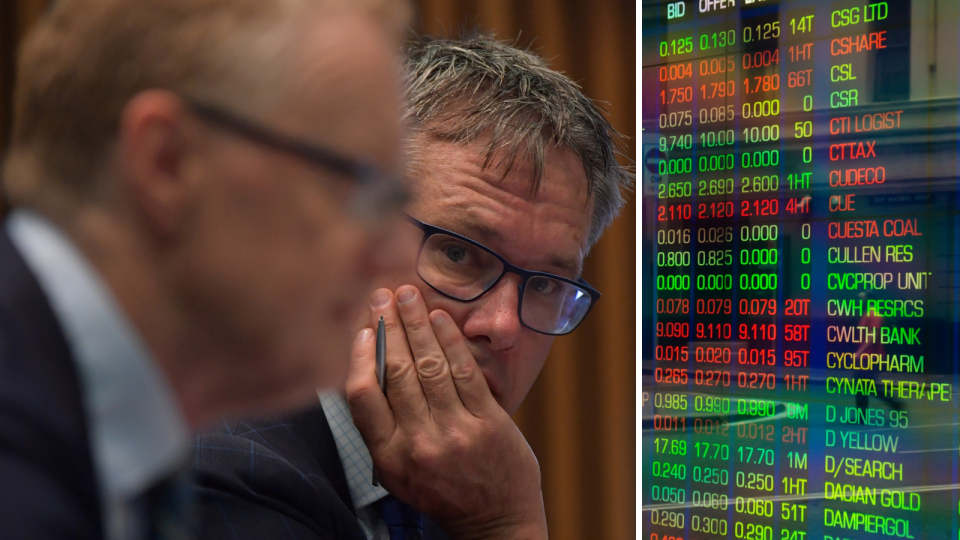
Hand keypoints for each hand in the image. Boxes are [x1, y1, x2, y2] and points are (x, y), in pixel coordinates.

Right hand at [346, 285, 547, 539]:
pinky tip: (441, 318)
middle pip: (397, 373)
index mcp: (389, 457)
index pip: (363, 397)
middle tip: (382, 295)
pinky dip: (451, 340)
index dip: (359, 356)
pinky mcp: (489, 423)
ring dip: (417, 324)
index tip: (360, 328)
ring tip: (409, 295)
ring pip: (430, 366)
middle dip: (388, 327)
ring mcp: (456, 433)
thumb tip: (367, 367)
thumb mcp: (399, 471)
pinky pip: (465, 372)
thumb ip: (382, 428)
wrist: (495, 520)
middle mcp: (419, 444)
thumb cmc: (443, 489)